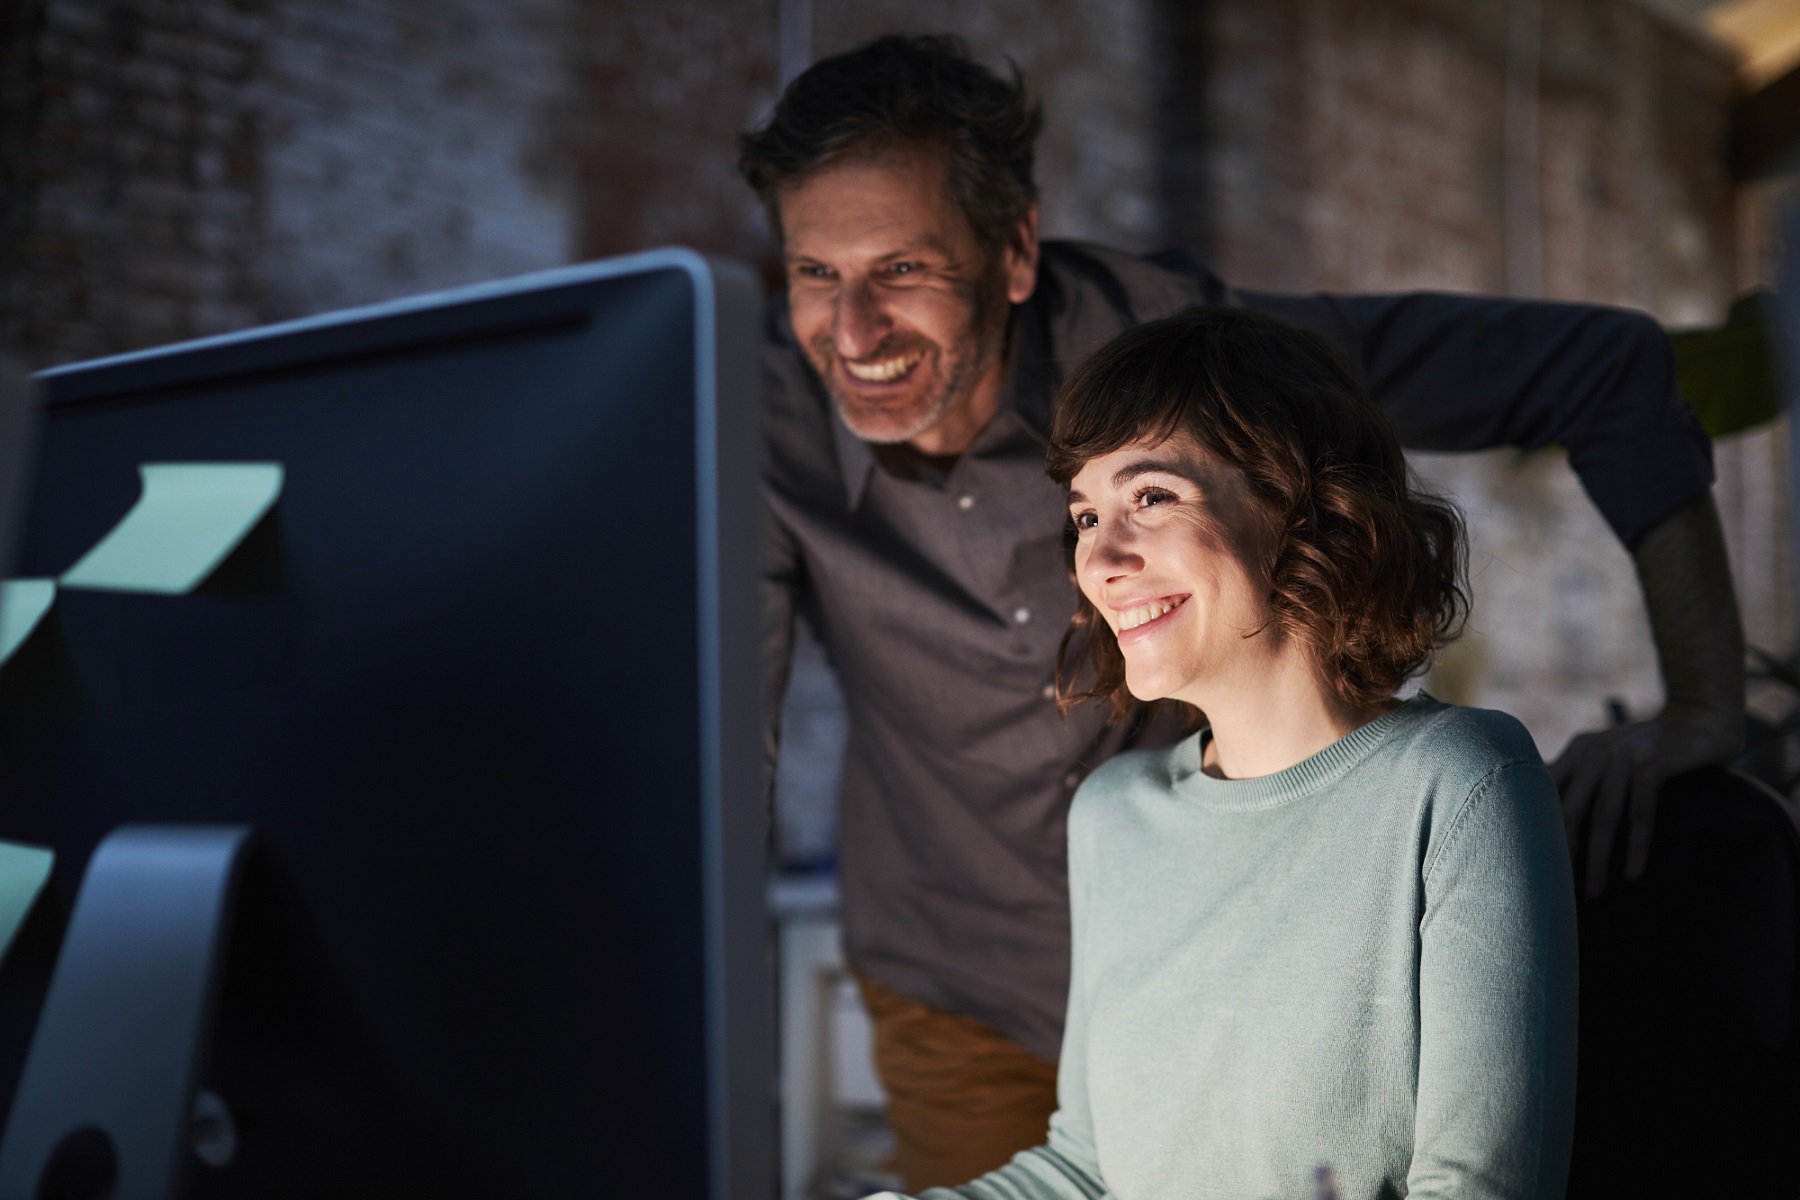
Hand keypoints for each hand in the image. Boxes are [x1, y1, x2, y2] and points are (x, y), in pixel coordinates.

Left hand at [1550, 702, 1739, 896]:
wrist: (1700, 717)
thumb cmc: (1651, 747)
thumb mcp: (1609, 756)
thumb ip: (1581, 777)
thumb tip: (1546, 817)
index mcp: (1577, 751)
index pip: (1546, 796)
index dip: (1538, 831)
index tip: (1534, 867)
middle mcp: (1594, 751)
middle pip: (1569, 810)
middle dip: (1563, 853)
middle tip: (1558, 892)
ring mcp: (1623, 756)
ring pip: (1604, 816)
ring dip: (1598, 858)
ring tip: (1595, 892)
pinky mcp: (1653, 762)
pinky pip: (1641, 811)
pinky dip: (1637, 844)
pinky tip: (1633, 873)